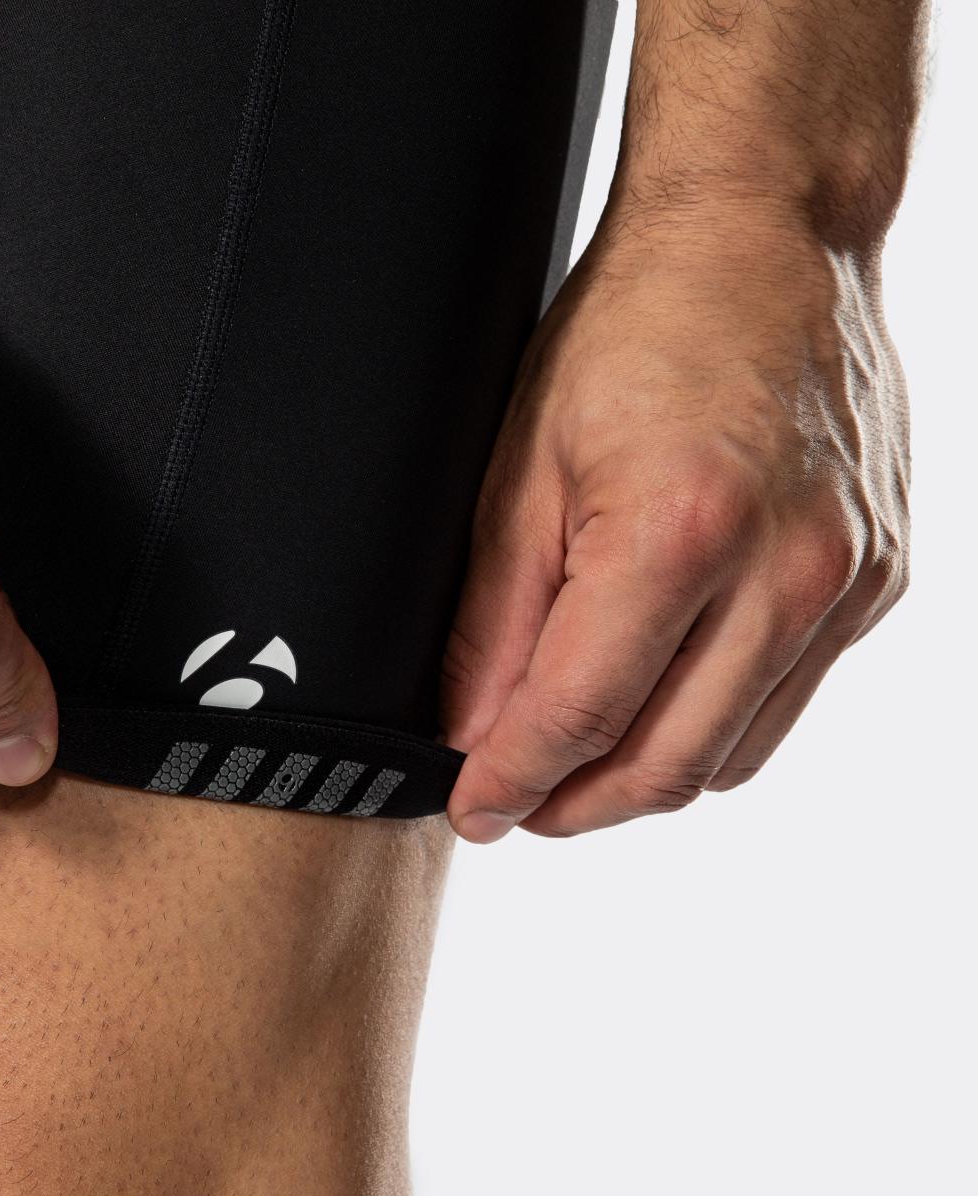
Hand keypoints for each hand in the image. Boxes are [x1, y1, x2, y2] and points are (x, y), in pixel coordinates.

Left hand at [441, 208, 908, 840]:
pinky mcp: (877, 580)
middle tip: (515, 802)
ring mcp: (845, 582)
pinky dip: (712, 725)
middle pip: (665, 766)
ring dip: (643, 778)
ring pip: (730, 755)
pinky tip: (659, 698)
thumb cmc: (635, 327)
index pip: (579, 716)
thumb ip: (495, 617)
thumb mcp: (523, 466)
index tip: (472, 808)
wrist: (767, 236)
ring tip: (576, 759)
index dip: (510, 781)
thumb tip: (470, 729)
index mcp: (678, 532)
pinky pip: (784, 703)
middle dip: (574, 805)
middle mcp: (782, 571)